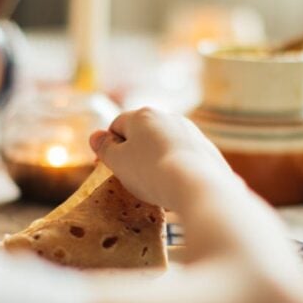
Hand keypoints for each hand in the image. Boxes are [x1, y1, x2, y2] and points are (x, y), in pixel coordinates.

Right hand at [89, 107, 234, 211]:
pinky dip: (176, 168)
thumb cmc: (151, 172)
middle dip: (134, 153)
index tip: (106, 167)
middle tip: (129, 178)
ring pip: (164, 145)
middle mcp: (169, 118)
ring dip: (155, 160)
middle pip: (142, 134)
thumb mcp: (118, 162)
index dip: (108, 147)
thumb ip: (105, 148)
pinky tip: (175, 186)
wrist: (198, 187)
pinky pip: (183, 157)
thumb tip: (95, 136)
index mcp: (142, 116)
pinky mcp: (207, 150)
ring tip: (153, 185)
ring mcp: (190, 133)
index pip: (117, 126)